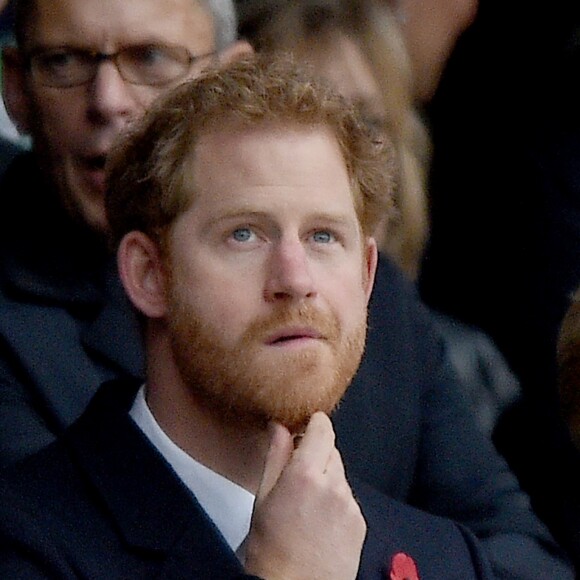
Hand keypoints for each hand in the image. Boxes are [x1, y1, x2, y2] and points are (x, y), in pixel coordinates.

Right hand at [244, 412, 365, 579]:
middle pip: (331, 450)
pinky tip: (321, 520)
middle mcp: (333, 484)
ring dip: (327, 477)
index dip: (315, 423)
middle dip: (316, 454)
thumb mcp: (263, 496)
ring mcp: (349, 504)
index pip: (322, 429)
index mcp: (305, 474)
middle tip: (299, 475)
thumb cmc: (270, 546)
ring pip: (340, 474)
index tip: (306, 426)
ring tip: (308, 504)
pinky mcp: (360, 521)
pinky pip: (348, 497)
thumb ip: (276, 455)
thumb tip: (280, 426)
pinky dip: (337, 499)